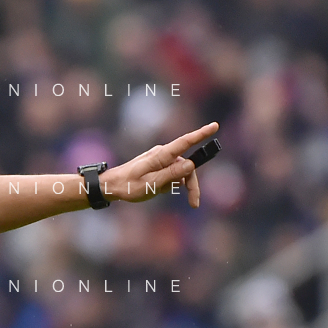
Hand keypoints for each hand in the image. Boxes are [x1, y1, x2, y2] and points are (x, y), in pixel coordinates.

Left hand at [101, 122, 218, 207]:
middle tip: (194, 202)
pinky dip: (171, 184)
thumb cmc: (128, 186)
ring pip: (181, 171)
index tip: (215, 126)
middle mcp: (162, 154)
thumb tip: (191, 164)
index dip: (201, 134)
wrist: (111, 186)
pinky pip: (172, 174)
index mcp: (161, 156)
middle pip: (187, 165)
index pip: (184, 142)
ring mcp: (160, 160)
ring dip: (182, 186)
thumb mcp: (151, 184)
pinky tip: (160, 190)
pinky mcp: (159, 166)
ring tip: (170, 197)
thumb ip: (171, 174)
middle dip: (192, 183)